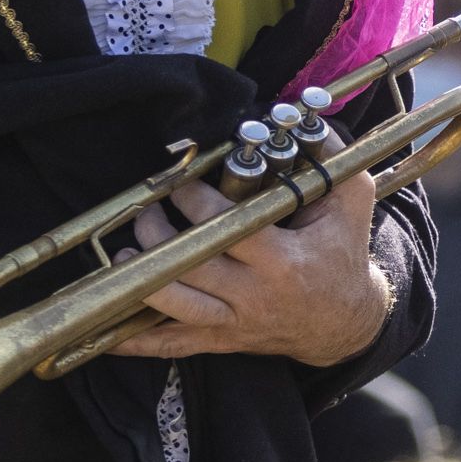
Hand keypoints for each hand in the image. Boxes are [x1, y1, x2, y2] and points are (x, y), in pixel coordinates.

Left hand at [111, 169, 391, 366]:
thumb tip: (300, 115)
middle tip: (149, 212)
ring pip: (176, 306)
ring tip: (126, 254)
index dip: (194, 202)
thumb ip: (329, 156)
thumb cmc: (344, 253)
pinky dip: (140, 344)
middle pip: (191, 265)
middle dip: (159, 235)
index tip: (180, 185)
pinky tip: (108, 336)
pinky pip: (175, 346)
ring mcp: (236, 322)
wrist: (346, 322)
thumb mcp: (352, 200)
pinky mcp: (224, 340)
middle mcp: (255, 295)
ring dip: (142, 279)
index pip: (225, 228)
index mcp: (283, 258)